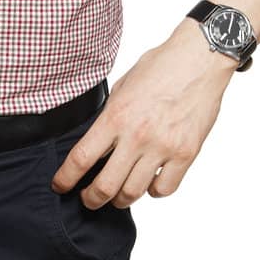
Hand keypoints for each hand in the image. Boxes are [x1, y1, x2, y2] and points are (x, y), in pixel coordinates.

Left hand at [50, 19, 235, 205]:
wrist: (200, 59)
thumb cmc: (161, 67)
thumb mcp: (123, 86)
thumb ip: (110, 116)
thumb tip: (96, 141)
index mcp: (116, 116)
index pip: (81, 158)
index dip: (65, 179)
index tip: (60, 186)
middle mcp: (137, 135)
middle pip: (105, 186)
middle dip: (91, 199)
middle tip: (88, 199)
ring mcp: (163, 147)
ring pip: (133, 193)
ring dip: (120, 200)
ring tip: (117, 196)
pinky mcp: (186, 154)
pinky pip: (163, 189)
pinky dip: (152, 191)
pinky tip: (149, 182)